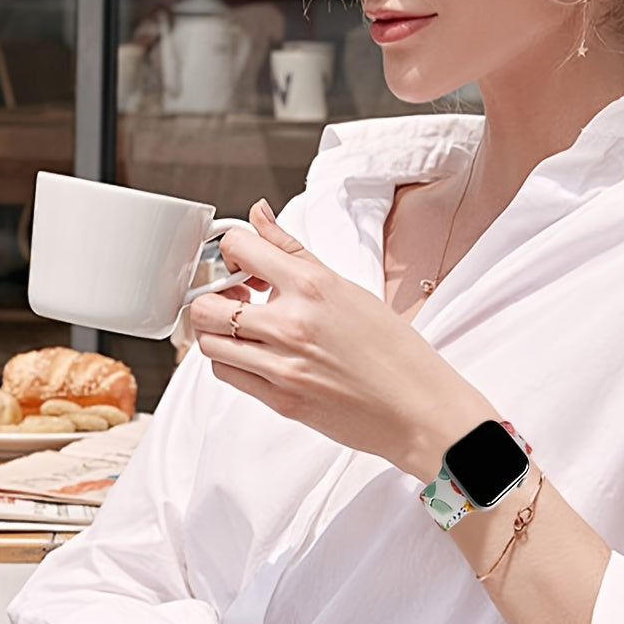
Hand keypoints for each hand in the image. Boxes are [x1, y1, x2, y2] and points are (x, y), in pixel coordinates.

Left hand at [188, 200, 495, 480]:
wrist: (418, 409)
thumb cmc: (394, 350)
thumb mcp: (347, 287)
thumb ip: (292, 250)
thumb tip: (258, 214)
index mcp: (313, 286)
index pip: (237, 247)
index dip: (230, 251)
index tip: (242, 263)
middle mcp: (291, 324)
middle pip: (206, 303)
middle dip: (212, 297)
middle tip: (236, 300)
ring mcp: (282, 366)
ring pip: (207, 341)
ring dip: (217, 331)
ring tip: (245, 330)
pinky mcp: (280, 400)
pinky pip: (226, 374)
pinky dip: (231, 361)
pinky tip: (256, 356)